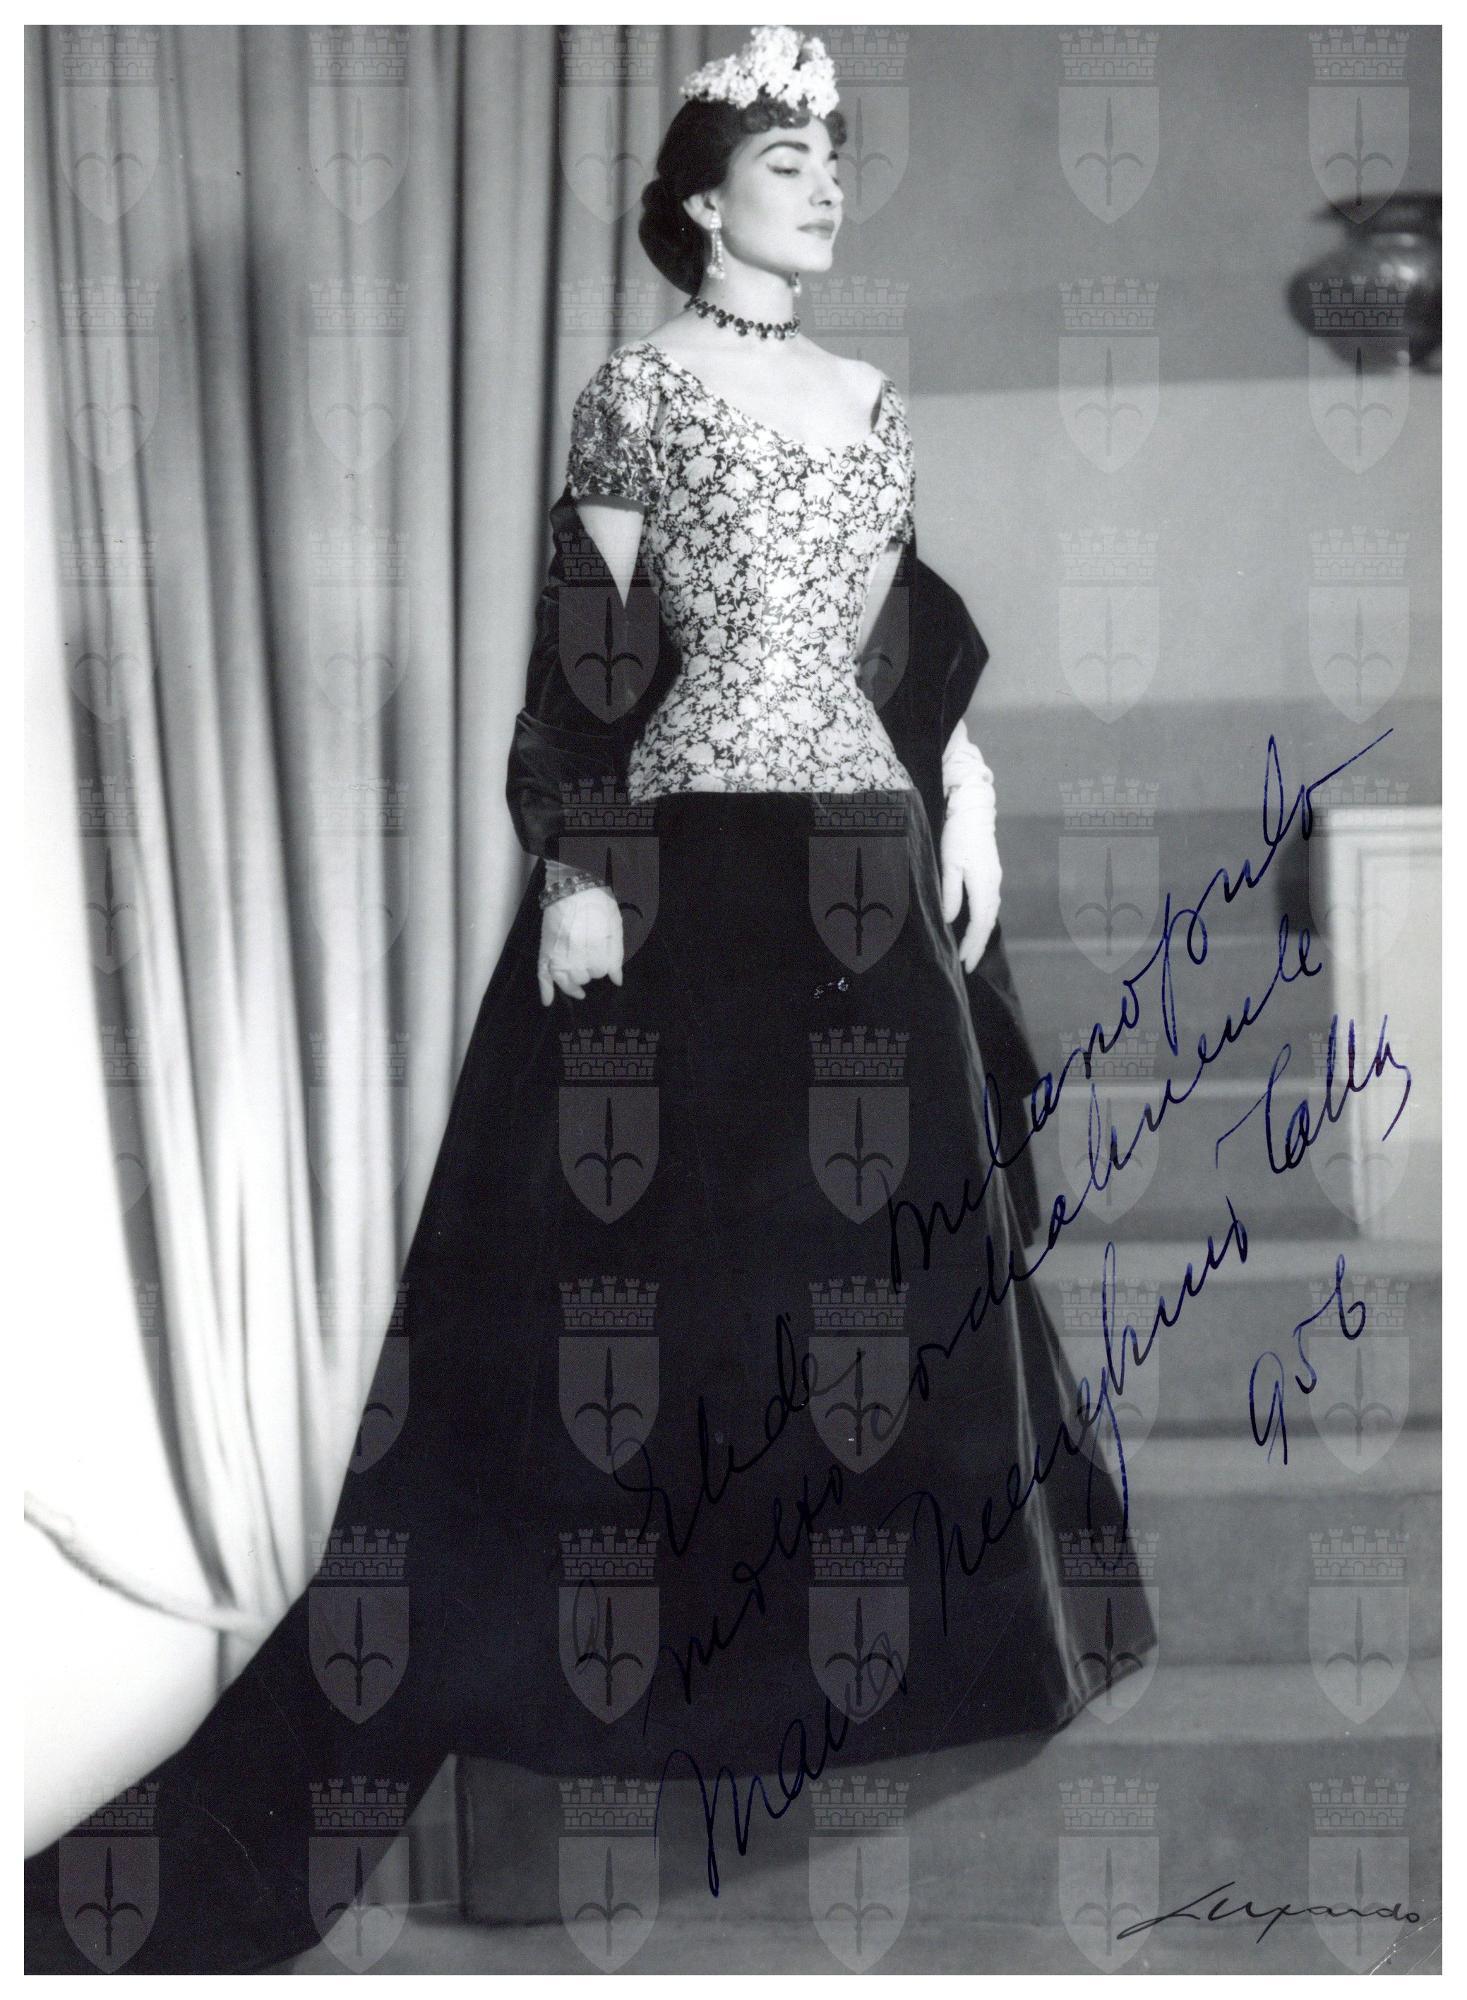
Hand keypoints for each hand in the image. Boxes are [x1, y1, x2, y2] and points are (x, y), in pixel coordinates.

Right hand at [537, 885, 623, 1004]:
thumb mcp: (615, 926)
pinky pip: (543, 975)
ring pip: (567, 981)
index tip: (602, 955)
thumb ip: (616, 955)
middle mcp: (578, 956)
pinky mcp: (545, 950)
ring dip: (573, 983)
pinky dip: (546, 989)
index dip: (603, 965)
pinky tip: (548, 1001)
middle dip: (590, 971)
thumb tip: (617, 981)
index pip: (602, 972)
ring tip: (578, 982)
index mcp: (598, 949)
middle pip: (586, 978)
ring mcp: (559, 954)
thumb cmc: (598, 902)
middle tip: (589, 956)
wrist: (571, 885)